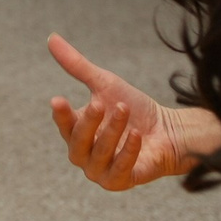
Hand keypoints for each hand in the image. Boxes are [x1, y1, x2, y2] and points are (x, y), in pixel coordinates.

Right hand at [46, 33, 188, 189]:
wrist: (170, 130)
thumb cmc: (135, 108)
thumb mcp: (105, 84)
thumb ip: (77, 66)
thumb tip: (51, 38)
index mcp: (78, 133)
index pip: (64, 125)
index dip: (61, 115)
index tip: (58, 99)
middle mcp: (85, 155)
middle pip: (78, 143)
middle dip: (89, 123)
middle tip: (101, 103)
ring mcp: (101, 171)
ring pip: (99, 156)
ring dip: (111, 132)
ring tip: (124, 110)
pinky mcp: (121, 182)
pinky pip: (120, 169)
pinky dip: (127, 151)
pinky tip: (137, 134)